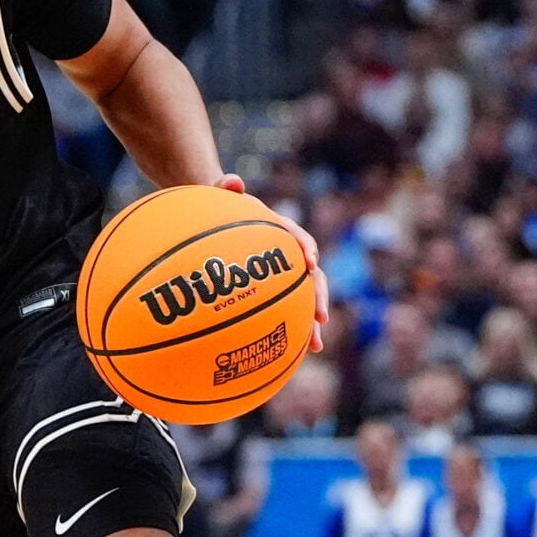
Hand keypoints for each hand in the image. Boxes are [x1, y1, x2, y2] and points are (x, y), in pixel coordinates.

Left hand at [220, 173, 325, 352]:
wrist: (214, 214)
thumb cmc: (218, 206)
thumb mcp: (218, 193)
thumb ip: (224, 186)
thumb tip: (231, 179)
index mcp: (278, 230)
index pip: (298, 239)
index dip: (306, 249)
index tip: (310, 263)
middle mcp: (285, 254)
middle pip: (310, 277)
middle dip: (319, 297)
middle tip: (321, 319)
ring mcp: (280, 274)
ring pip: (301, 299)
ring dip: (310, 323)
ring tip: (314, 347)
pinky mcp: (269, 290)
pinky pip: (280, 311)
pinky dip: (285, 330)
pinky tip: (282, 357)